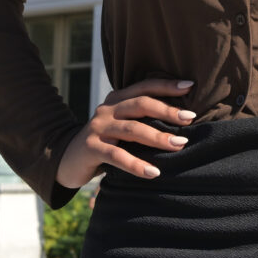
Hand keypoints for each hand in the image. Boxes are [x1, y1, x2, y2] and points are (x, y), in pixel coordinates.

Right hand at [55, 77, 195, 186]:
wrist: (67, 159)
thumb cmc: (106, 142)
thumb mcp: (121, 126)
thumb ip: (142, 120)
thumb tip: (183, 122)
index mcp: (117, 99)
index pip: (144, 87)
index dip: (166, 85)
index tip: (190, 86)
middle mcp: (107, 109)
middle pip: (140, 104)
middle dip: (167, 110)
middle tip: (190, 118)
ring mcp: (98, 128)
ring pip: (132, 129)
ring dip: (157, 137)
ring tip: (179, 145)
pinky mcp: (91, 148)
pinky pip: (117, 156)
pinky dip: (136, 164)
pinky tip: (154, 172)